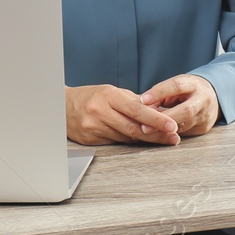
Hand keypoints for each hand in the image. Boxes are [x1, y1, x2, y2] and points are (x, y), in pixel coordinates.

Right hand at [66, 84, 181, 145]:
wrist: (60, 106)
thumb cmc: (91, 96)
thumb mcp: (112, 92)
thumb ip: (134, 101)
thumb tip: (160, 110)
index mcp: (108, 96)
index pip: (137, 109)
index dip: (156, 119)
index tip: (172, 125)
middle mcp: (99, 112)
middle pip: (133, 127)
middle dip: (156, 133)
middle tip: (173, 137)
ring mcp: (93, 128)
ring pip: (126, 137)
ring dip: (146, 139)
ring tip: (163, 138)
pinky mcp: (90, 140)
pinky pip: (116, 142)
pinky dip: (130, 141)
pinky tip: (140, 139)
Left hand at [141, 73, 219, 137]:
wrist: (212, 97)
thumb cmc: (186, 92)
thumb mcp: (175, 88)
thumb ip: (160, 96)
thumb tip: (142, 108)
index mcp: (194, 84)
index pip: (177, 86)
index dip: (159, 92)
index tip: (143, 100)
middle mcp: (203, 99)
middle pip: (186, 110)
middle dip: (165, 119)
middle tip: (145, 127)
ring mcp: (205, 115)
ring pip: (184, 126)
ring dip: (164, 130)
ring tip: (147, 133)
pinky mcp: (203, 128)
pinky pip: (184, 134)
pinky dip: (170, 135)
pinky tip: (158, 135)